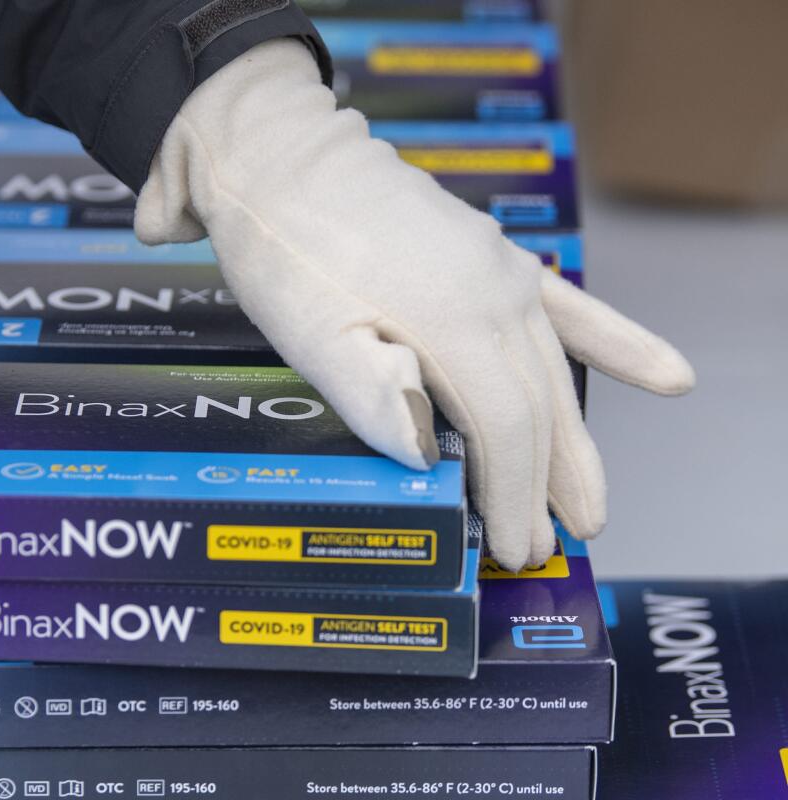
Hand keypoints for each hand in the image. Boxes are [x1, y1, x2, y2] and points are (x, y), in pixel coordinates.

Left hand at [135, 40, 693, 570]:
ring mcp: (502, 270)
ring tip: (591, 504)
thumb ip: (370, 393)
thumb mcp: (307, 331)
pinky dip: (617, 344)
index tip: (518, 548)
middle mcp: (496, 294)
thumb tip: (429, 457)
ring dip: (574, 442)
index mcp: (452, 320)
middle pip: (537, 408)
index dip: (516, 495)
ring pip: (554, 371)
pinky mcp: (493, 256)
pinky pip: (569, 308)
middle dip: (546, 486)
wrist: (284, 160)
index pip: (506, 428)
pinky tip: (669, 377)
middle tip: (550, 547)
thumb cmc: (286, 250)